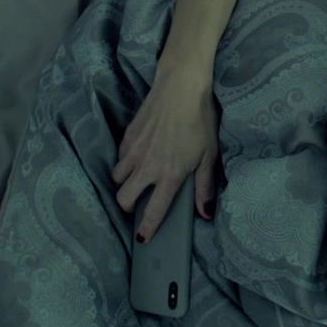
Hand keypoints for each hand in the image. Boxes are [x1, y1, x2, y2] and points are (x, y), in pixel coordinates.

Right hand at [110, 62, 220, 243]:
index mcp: (169, 174)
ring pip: (116, 178)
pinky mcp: (127, 136)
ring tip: (137, 179)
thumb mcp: (209, 154)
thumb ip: (205, 185)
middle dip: (128, 206)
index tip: (142, 239)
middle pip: (123, 198)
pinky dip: (125, 162)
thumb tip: (205, 213)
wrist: (181, 87)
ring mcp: (133, 151)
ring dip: (124, 183)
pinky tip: (138, 156)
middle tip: (138, 203)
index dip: (147, 228)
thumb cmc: (201, 119)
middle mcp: (146, 167)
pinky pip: (119, 158)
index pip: (153, 210)